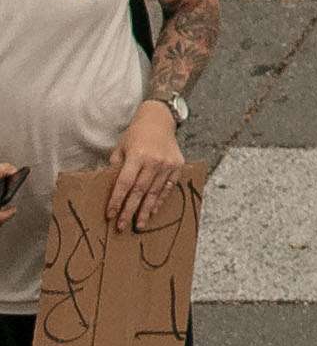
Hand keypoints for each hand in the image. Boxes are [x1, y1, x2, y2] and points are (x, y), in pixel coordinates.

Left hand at [97, 101, 182, 229]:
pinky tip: (152, 211)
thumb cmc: (135, 135)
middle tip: (121, 226)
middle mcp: (154, 160)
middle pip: (140, 191)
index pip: (125, 183)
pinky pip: (168, 187)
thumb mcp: (120, 148)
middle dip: (130, 210)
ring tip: (139, 225)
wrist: (159, 119)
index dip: (116, 200)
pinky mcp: (178, 165)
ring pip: (155, 192)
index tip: (110, 215)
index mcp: (137, 155)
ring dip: (146, 210)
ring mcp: (168, 164)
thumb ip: (116, 168)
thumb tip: (109, 189)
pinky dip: (160, 200)